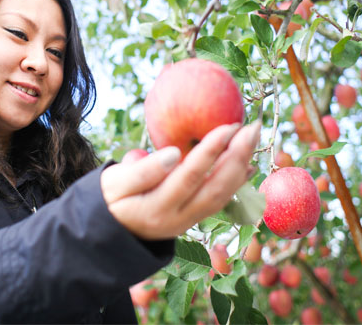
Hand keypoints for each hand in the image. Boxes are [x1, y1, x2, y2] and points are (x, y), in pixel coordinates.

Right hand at [100, 122, 260, 239]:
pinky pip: (220, 200)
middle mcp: (178, 219)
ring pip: (223, 196)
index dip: (211, 151)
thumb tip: (175, 153)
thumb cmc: (109, 200)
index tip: (229, 126)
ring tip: (253, 138)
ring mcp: (189, 222)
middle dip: (238, 156)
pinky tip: (247, 162)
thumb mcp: (113, 184)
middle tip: (252, 127)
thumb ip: (142, 170)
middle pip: (216, 188)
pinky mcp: (193, 220)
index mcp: (157, 208)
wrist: (110, 234)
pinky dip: (237, 180)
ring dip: (241, 165)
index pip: (190, 176)